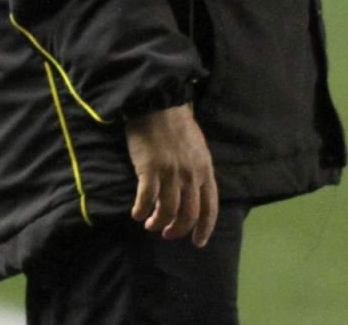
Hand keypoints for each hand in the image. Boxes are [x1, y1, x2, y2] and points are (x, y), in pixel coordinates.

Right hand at [125, 103, 217, 245]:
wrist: (158, 104)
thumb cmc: (177, 126)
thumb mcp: (198, 149)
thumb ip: (197, 171)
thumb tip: (192, 194)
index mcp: (205, 169)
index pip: (211, 207)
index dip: (205, 228)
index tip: (198, 242)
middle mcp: (191, 174)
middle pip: (189, 215)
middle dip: (178, 230)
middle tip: (166, 234)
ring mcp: (171, 172)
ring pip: (167, 212)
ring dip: (158, 223)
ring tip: (149, 224)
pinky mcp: (150, 169)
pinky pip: (146, 200)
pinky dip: (141, 211)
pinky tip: (136, 213)